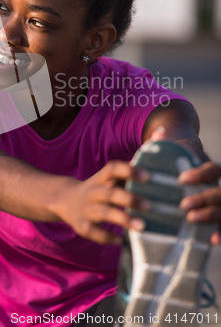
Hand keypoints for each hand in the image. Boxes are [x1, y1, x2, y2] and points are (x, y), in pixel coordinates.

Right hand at [53, 161, 150, 244]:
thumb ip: (126, 175)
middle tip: (149, 205)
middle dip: (129, 198)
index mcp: (101, 178)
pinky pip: (94, 232)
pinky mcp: (82, 225)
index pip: (113, 169)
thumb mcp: (107, 179)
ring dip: (123, 219)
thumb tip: (157, 171)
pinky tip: (120, 241)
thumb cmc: (97, 189)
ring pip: (104, 213)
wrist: (64, 199)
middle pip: (110, 193)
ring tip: (141, 226)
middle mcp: (93, 192)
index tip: (148, 176)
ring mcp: (87, 209)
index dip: (129, 170)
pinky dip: (107, 237)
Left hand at [149, 125, 220, 245]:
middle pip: (220, 192)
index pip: (214, 170)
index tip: (181, 179)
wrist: (186, 183)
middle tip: (183, 205)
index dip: (200, 174)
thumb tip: (158, 133)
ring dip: (211, 215)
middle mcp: (220, 188)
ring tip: (190, 219)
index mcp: (211, 171)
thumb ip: (165, 146)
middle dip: (204, 198)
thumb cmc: (178, 168)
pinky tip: (212, 240)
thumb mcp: (172, 157)